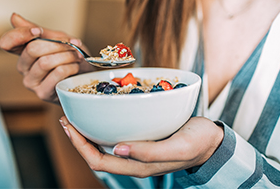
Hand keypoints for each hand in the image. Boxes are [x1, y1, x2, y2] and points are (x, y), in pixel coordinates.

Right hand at [0, 13, 93, 102]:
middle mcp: (23, 68)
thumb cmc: (70, 57)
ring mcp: (31, 82)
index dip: (20, 34)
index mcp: (23, 52)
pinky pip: (57, 73)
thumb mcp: (56, 39)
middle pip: (32, 49)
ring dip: (67, 55)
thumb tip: (13, 17)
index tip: (38, 31)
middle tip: (72, 45)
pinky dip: (70, 67)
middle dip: (57, 44)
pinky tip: (75, 67)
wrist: (85, 76)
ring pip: (45, 62)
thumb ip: (37, 29)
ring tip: (76, 56)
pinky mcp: (43, 93)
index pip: (6, 42)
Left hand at [59, 116, 223, 177]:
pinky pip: (117, 136)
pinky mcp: (143, 140)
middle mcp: (134, 160)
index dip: (80, 146)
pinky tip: (102, 113)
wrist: (212, 140)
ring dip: (88, 133)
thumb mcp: (178, 147)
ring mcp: (138, 151)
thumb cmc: (198, 143)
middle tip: (67, 118)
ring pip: (105, 146)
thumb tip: (117, 149)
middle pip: (97, 155)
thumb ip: (149, 152)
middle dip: (78, 139)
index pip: (100, 161)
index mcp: (139, 166)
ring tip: (77, 116)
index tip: (69, 126)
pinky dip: (104, 126)